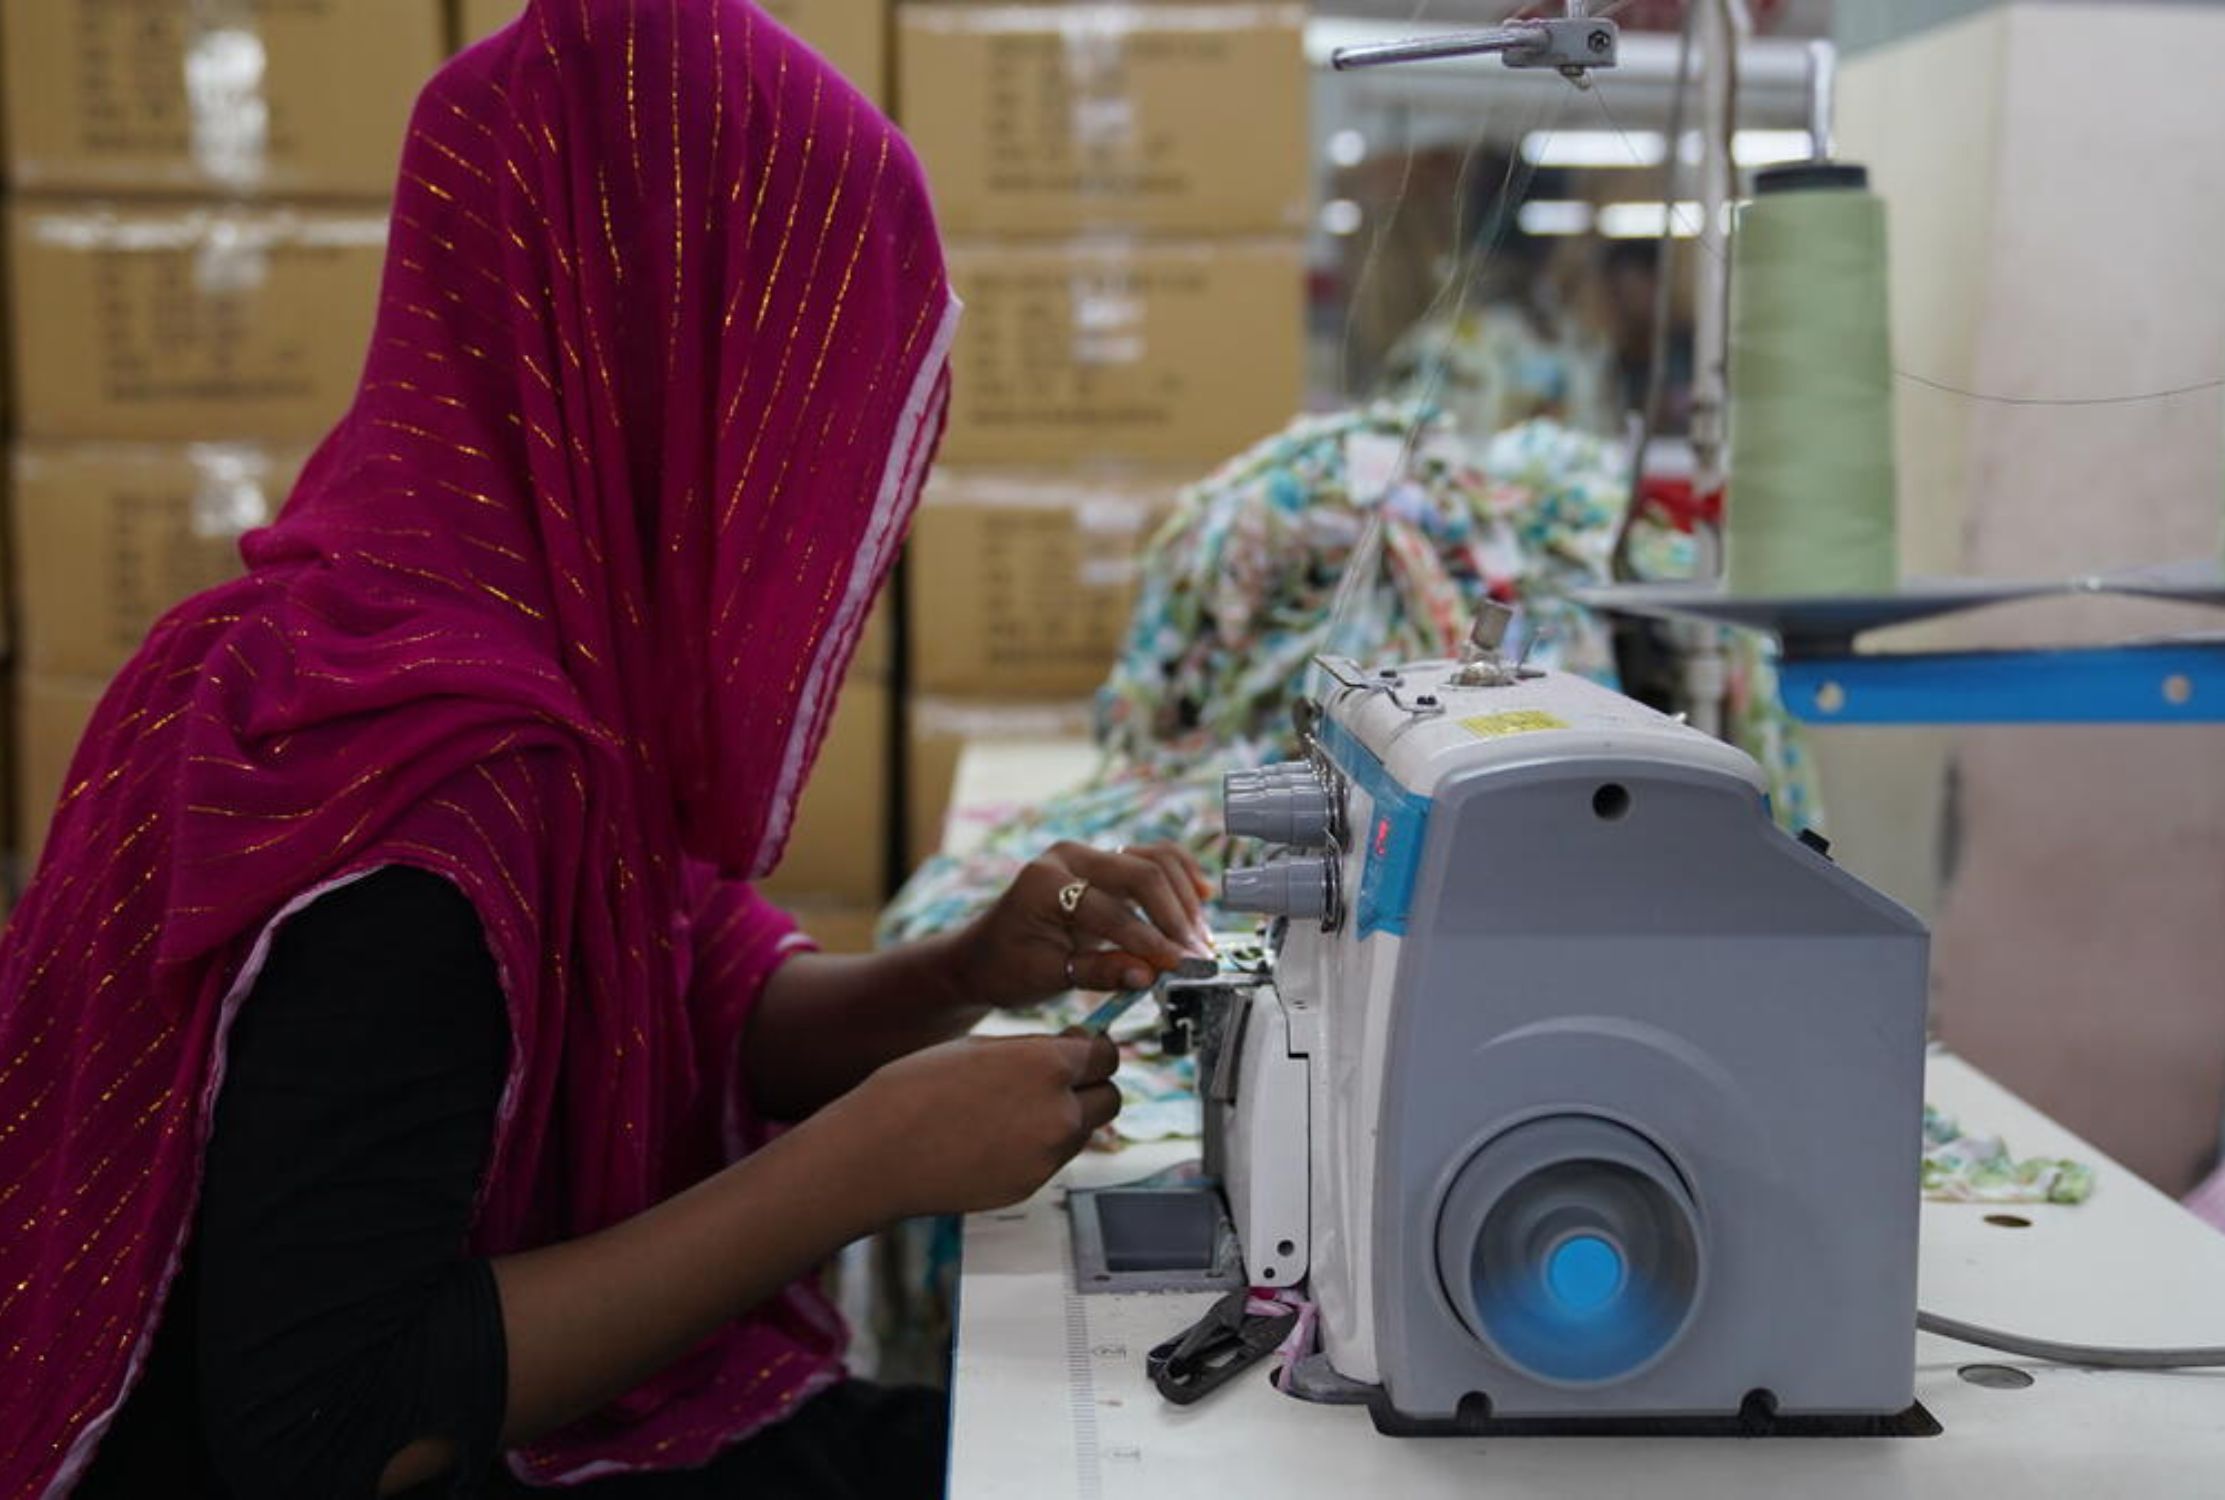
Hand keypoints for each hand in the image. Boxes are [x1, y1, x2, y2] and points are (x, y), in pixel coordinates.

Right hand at [837, 1032, 1122, 1217]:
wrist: (879, 1152)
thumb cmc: (918, 1088)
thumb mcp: (982, 1047)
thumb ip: (1036, 1051)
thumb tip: (1075, 1050)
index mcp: (1048, 1065)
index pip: (1106, 1055)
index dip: (1094, 1050)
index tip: (1078, 1050)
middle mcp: (1059, 1113)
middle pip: (1110, 1097)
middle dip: (1091, 1087)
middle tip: (1057, 1081)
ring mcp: (1047, 1156)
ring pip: (1083, 1131)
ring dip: (1066, 1117)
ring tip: (1014, 1110)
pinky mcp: (1031, 1185)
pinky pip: (1051, 1159)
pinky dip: (1037, 1147)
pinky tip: (994, 1138)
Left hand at [949, 841, 1214, 1008]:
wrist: (984, 956)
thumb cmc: (1006, 967)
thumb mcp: (1046, 977)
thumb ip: (1098, 972)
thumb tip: (1149, 974)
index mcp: (1045, 881)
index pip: (1110, 910)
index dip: (1148, 940)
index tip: (1178, 967)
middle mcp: (1070, 857)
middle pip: (1141, 873)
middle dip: (1174, 917)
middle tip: (1197, 956)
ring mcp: (1090, 856)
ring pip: (1155, 860)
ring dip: (1184, 899)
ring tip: (1200, 940)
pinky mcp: (1107, 864)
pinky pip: (1153, 860)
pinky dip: (1181, 879)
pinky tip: (1202, 899)